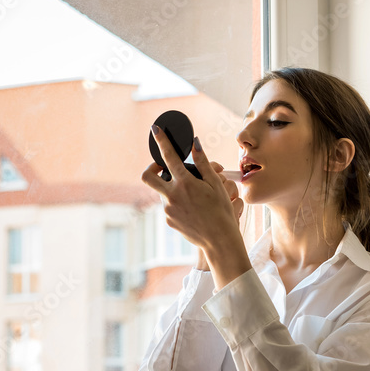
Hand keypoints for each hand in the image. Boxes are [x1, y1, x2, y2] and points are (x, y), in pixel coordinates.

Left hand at [142, 128, 243, 252]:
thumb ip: (203, 163)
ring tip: (190, 194)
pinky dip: (176, 202)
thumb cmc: (222, 212)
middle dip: (151, 167)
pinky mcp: (169, 221)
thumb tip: (195, 144)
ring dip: (170, 188)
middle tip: (162, 166)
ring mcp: (168, 210)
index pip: (168, 156)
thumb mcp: (216, 185)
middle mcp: (172, 196)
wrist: (219, 241)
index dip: (161, 140)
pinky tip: (192, 208)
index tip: (156, 130)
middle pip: (147, 176)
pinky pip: (168, 206)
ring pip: (161, 192)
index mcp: (185, 184)